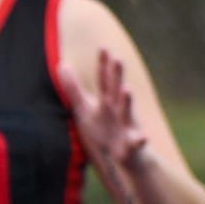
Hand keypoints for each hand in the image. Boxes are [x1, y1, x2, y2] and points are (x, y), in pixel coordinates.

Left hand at [57, 48, 148, 172]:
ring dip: (127, 102)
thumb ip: (74, 88)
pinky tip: (142, 138)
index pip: (104, 80)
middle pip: (116, 90)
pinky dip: (139, 140)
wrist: (123, 156)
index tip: (103, 47)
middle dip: (117, 76)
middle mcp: (117, 110)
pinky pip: (136, 142)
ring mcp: (126, 126)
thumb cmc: (103, 129)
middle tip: (118, 59)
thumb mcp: (84, 108)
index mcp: (106, 101)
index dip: (103, 65)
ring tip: (127, 90)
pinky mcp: (130, 144)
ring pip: (127, 112)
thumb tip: (62, 63)